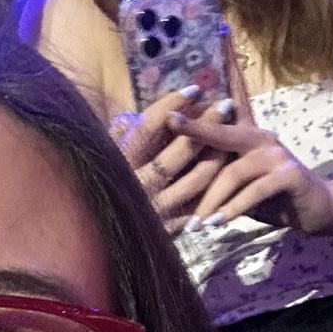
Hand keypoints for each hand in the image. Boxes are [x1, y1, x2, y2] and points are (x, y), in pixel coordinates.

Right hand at [113, 86, 234, 233]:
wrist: (101, 242)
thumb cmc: (99, 191)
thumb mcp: (102, 161)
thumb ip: (115, 139)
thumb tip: (127, 118)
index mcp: (120, 163)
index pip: (149, 127)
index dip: (172, 106)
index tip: (194, 89)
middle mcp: (139, 184)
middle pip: (180, 151)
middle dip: (206, 125)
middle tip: (225, 105)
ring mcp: (158, 208)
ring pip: (197, 179)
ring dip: (217, 155)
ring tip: (233, 135)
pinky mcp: (170, 228)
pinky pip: (200, 206)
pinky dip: (215, 189)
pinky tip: (229, 171)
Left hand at [170, 115, 332, 234]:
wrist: (319, 210)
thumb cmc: (275, 200)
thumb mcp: (242, 188)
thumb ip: (220, 179)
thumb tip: (180, 186)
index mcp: (248, 137)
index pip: (219, 123)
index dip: (196, 115)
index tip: (168, 113)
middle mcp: (261, 139)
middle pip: (222, 134)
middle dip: (195, 134)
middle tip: (169, 138)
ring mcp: (277, 155)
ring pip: (235, 172)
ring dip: (212, 200)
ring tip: (196, 224)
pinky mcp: (289, 174)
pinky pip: (255, 190)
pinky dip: (236, 208)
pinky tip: (220, 223)